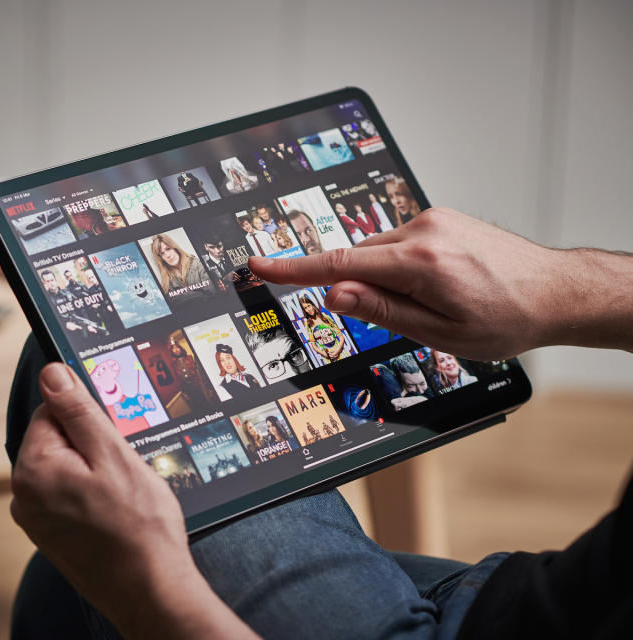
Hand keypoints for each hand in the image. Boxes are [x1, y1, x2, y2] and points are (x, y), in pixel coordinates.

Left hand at [11, 363, 257, 638]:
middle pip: (57, 440)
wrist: (150, 590)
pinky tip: (116, 512)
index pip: (52, 411)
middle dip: (91, 446)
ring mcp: (36, 519)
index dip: (88, 419)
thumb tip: (50, 372)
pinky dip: (92, 496)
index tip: (113, 439)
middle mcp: (24, 495)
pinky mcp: (51, 536)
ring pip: (66, 468)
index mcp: (33, 468)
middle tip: (122, 470)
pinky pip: (69, 496)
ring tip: (122, 495)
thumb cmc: (138, 527)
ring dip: (94, 472)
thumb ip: (77, 410)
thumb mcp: (113, 454)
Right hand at [250, 208, 572, 359]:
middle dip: (361, 288)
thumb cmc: (507, 318)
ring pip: (379, 252)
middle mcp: (424, 230)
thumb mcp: (440, 332)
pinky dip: (400, 265)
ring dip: (385, 278)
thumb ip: (381, 311)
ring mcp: (434, 219)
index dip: (292, 269)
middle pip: (359, 259)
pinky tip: (436, 285)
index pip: (338, 266)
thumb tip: (333, 293)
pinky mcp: (440, 218)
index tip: (258, 266)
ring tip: (435, 303)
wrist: (556, 291)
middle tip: (407, 317)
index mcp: (420, 262)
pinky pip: (399, 243)